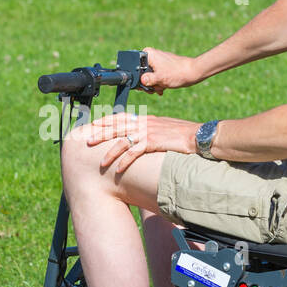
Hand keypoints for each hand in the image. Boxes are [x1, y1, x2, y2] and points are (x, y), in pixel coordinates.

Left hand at [85, 112, 199, 173]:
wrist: (198, 135)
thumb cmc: (183, 133)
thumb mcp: (164, 129)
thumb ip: (151, 131)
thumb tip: (142, 138)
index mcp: (145, 119)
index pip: (121, 117)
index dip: (106, 121)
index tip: (94, 125)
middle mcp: (144, 123)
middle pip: (117, 127)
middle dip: (101, 134)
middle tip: (88, 142)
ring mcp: (148, 132)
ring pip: (122, 141)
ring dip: (110, 153)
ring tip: (101, 163)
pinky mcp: (153, 142)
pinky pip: (134, 152)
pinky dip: (125, 161)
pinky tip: (118, 170)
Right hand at [139, 47, 197, 95]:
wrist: (192, 73)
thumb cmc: (177, 73)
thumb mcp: (159, 78)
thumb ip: (147, 80)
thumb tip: (140, 81)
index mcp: (148, 54)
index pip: (135, 67)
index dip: (139, 78)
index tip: (145, 86)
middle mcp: (151, 55)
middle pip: (141, 73)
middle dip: (148, 83)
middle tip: (155, 87)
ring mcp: (157, 61)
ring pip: (148, 76)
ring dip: (154, 84)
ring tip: (162, 87)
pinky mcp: (162, 66)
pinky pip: (155, 75)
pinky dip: (158, 82)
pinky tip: (163, 87)